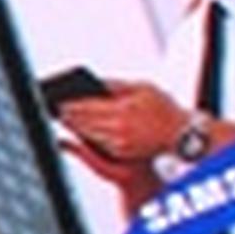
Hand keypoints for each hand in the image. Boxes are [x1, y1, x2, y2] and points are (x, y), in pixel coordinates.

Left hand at [55, 79, 195, 166]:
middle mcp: (120, 127)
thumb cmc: (163, 108)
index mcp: (124, 109)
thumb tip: (96, 82)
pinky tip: (79, 128)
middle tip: (54, 108)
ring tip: (62, 116)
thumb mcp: (144, 88)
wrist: (179, 134)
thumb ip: (118, 86)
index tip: (58, 99)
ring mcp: (120, 141)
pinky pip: (98, 141)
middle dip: (68, 115)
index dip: (71, 103)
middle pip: (85, 121)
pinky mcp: (121, 151)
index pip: (89, 105)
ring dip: (74, 125)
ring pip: (89, 133)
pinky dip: (86, 134)